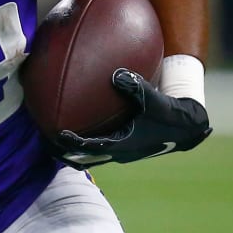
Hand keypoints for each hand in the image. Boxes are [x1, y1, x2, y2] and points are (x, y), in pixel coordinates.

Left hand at [55, 68, 210, 168]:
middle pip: (84, 158)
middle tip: (46, 144)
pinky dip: (86, 140)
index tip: (58, 134)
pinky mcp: (124, 145)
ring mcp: (120, 151)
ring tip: (54, 140)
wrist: (187, 127)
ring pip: (90, 155)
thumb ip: (136, 87)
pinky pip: (99, 145)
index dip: (72, 143)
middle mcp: (118, 152)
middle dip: (64, 152)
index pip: (91, 148)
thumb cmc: (171, 114)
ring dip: (73, 150)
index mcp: (123, 144)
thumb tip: (117, 74)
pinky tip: (80, 122)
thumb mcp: (156, 100)